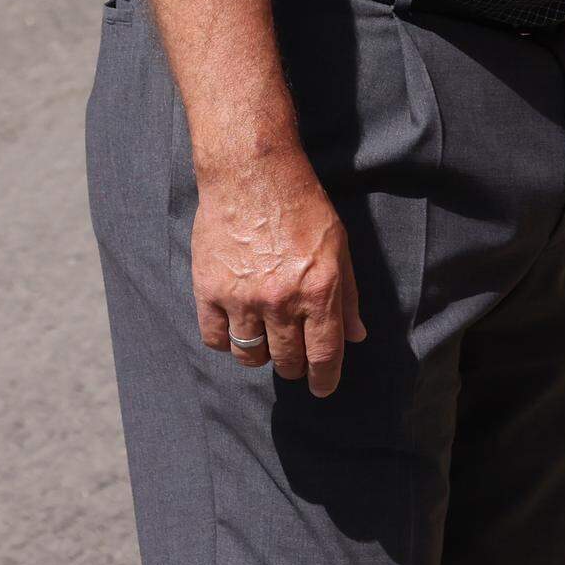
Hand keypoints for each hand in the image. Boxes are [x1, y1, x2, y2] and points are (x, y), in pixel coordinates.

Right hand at [194, 150, 365, 395]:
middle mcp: (280, 300)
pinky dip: (226, 342)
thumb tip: (355, 335)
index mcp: (318, 290)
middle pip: (287, 359)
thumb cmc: (302, 205)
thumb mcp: (339, 246)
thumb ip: (348, 295)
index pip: (323, 353)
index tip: (322, 389)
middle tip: (294, 358)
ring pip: (250, 355)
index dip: (324, 378)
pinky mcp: (209, 290)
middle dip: (294, 366)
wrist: (252, 175)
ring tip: (266, 341)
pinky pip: (215, 338)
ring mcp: (242, 298)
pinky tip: (236, 329)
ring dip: (261, 355)